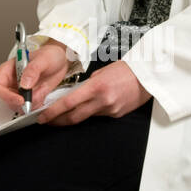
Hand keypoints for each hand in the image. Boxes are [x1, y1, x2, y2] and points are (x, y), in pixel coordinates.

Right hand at [0, 40, 69, 112]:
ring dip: (31, 104)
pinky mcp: (28, 97)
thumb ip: (33, 70)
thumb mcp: (43, 59)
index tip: (20, 99)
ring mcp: (19, 91)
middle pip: (6, 100)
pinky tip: (43, 93)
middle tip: (36, 97)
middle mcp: (11, 82)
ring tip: (42, 90)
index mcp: (8, 70)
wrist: (60, 60)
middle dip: (21, 103)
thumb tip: (24, 83)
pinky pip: (29, 108)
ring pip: (18, 106)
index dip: (6, 96)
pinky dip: (37, 104)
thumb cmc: (49, 55)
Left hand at [37, 59, 151, 125]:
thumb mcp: (101, 73)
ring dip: (74, 116)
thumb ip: (87, 85)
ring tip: (64, 114)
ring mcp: (110, 110)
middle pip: (74, 117)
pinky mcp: (116, 115)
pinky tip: (93, 106)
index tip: (43, 116)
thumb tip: (76, 94)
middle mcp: (102, 101)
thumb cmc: (125, 70)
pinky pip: (99, 116)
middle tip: (47, 121)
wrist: (147, 76)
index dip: (53, 112)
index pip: (68, 103)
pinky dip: (92, 112)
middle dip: (58, 120)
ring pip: (86, 117)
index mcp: (96, 87)